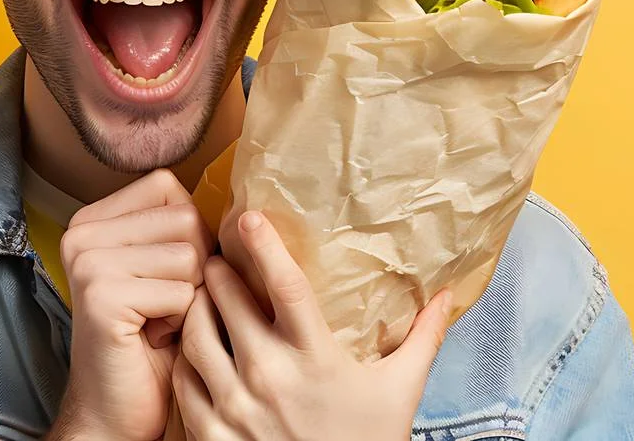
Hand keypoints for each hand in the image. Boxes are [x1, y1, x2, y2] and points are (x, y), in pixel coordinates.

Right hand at [46, 169, 213, 440]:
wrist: (116, 408)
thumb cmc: (152, 339)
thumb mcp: (165, 269)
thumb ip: (182, 230)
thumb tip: (244, 209)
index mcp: (93, 219)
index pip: (169, 188)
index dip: (188, 233)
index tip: (164, 274)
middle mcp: (81, 232)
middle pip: (185, 218)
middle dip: (192, 268)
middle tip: (161, 304)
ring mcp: (88, 262)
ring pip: (189, 255)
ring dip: (189, 297)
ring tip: (158, 320)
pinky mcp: (101, 296)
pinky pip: (181, 293)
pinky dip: (182, 322)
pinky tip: (154, 338)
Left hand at [171, 211, 452, 440]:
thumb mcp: (400, 393)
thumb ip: (423, 338)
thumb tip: (450, 293)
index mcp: (317, 360)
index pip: (286, 287)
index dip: (265, 245)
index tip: (247, 215)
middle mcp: (270, 377)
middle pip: (227, 300)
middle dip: (218, 270)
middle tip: (220, 258)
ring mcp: (234, 406)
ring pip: (195, 333)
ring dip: (196, 306)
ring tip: (203, 294)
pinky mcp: (210, 432)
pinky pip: (183, 378)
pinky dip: (184, 355)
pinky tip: (194, 346)